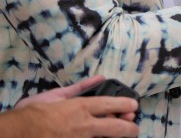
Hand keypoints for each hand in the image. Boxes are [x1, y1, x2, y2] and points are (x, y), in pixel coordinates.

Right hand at [9, 75, 138, 136]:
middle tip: (134, 129)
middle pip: (115, 127)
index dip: (125, 104)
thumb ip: (80, 88)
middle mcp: (83, 126)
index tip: (134, 106)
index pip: (110, 104)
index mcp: (80, 108)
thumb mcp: (56, 95)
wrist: (16, 134)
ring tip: (124, 135)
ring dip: (115, 136)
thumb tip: (99, 78)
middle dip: (129, 128)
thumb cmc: (33, 113)